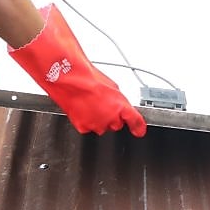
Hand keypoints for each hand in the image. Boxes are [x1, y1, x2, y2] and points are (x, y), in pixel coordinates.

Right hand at [8, 5, 146, 136]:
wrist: (69, 80)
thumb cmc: (88, 78)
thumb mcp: (111, 86)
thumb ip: (117, 100)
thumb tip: (117, 104)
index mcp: (121, 106)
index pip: (135, 121)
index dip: (139, 127)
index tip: (140, 131)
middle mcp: (111, 118)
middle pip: (116, 124)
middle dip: (112, 117)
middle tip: (102, 105)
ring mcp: (97, 124)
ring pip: (102, 127)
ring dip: (99, 119)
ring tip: (90, 104)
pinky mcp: (84, 127)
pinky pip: (88, 127)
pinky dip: (86, 120)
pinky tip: (82, 109)